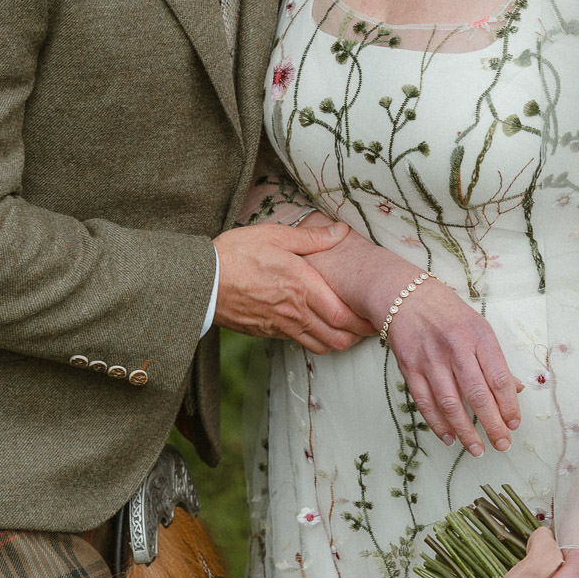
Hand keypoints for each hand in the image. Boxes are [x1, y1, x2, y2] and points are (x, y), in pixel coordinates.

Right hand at [214, 222, 372, 352]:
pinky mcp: (267, 333)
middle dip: (357, 337)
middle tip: (368, 326)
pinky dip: (315, 340)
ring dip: (337, 341)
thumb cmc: (236, 254)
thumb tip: (342, 231)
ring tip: (346, 329)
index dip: (365, 322)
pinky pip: (299, 343)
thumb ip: (312, 238)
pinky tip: (317, 327)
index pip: (344, 316)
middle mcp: (295, 313)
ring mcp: (280, 326)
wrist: (200, 282)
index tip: (377, 316)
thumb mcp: (275, 236)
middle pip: (337, 339)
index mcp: (303, 288)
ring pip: (320, 346)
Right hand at [296, 220, 520, 455]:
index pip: (498, 377)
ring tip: (478, 449)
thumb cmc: (449, 314)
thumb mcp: (479, 328)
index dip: (509, 405)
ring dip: (466, 431)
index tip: (514, 424)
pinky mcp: (410, 369)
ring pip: (451, 404)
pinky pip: (425, 403)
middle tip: (502, 444)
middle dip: (492, 424)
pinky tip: (450, 438)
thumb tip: (517, 390)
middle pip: (477, 394)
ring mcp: (430, 360)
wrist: (406, 298)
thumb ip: (496, 361)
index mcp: (478, 336)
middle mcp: (455, 348)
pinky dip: (438, 424)